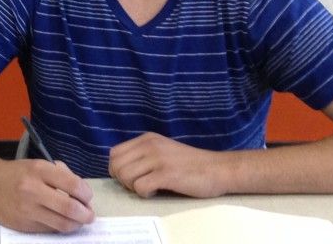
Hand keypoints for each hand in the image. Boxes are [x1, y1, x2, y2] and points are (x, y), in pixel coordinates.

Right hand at [0, 160, 94, 232]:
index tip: (88, 197)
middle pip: (69, 208)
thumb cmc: (19, 173)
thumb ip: (62, 175)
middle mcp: (33, 190)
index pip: (73, 185)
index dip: (86, 194)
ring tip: (79, 220)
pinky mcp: (23, 225)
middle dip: (86, 214)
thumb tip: (82, 195)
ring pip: (61, 224)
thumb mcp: (40, 164)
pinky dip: (59, 226)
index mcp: (40, 170)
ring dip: (76, 224)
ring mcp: (27, 209)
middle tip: (90, 215)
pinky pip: (49, 230)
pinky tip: (61, 221)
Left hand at [108, 132, 226, 198]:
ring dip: (134, 188)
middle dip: (124, 181)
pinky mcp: (166, 174)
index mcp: (147, 139)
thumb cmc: (190, 164)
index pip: (114, 153)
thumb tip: (120, 169)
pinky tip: (158, 190)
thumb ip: (143, 154)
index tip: (132, 178)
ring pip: (125, 176)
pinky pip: (140, 187)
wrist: (218, 169)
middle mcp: (149, 145)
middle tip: (141, 185)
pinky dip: (145, 193)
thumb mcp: (162, 150)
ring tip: (151, 187)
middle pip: (116, 166)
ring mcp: (157, 159)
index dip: (118, 169)